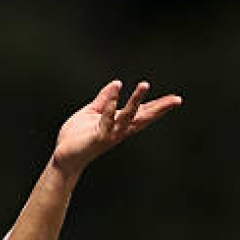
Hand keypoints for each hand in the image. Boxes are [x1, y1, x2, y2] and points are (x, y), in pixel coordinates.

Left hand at [51, 80, 180, 175]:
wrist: (63, 156)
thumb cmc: (77, 136)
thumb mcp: (92, 112)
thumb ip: (104, 99)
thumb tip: (117, 83)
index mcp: (120, 124)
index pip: (143, 113)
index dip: (159, 106)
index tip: (176, 99)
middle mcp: (119, 130)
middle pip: (143, 117)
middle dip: (159, 108)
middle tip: (175, 100)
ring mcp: (110, 134)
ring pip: (127, 116)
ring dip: (136, 100)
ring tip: (144, 85)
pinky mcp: (98, 137)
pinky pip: (106, 120)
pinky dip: (110, 107)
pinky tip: (116, 93)